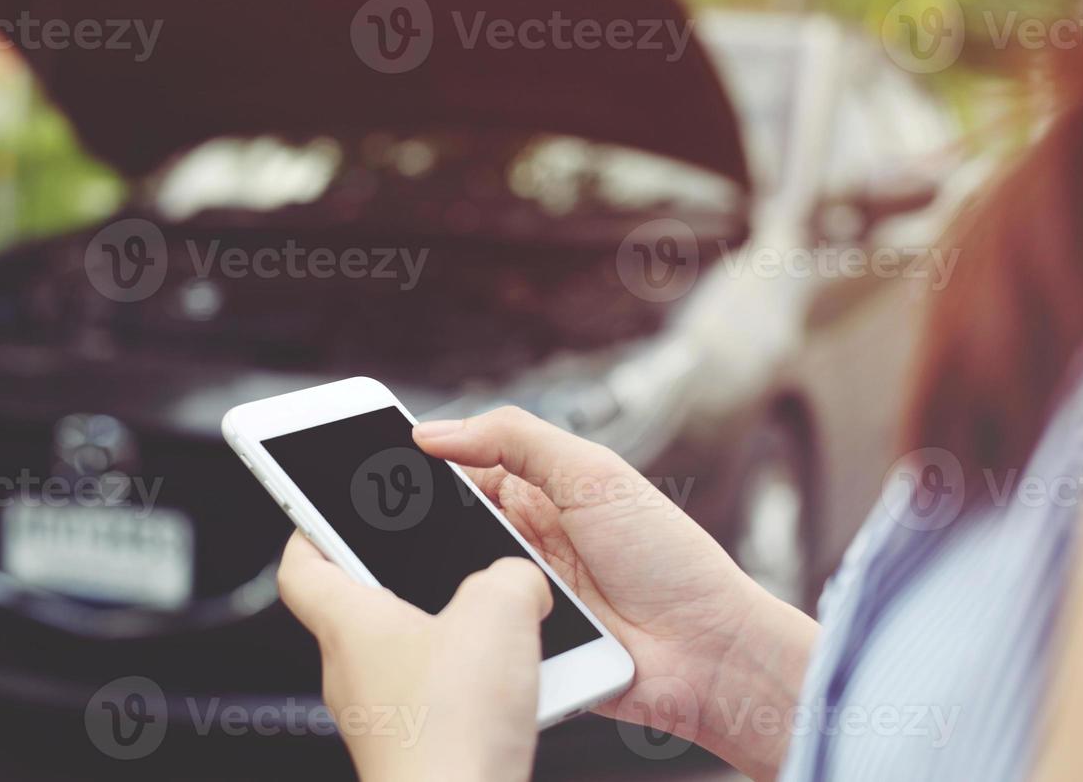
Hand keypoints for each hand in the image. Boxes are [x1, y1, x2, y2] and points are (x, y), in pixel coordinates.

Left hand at [277, 531, 551, 781]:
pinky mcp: (413, 747)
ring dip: (448, 634)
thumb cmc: (451, 732)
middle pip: (362, 605)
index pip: (300, 563)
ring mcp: (380, 715)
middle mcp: (352, 670)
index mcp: (349, 622)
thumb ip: (510, 575)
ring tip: (497, 623)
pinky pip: (437, 698)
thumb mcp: (500, 611)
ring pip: (407, 653)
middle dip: (403, 578)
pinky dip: (470, 683)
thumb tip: (519, 582)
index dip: (307, 526)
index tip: (322, 505)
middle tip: (436, 554)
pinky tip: (513, 684)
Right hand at [413, 407, 817, 780]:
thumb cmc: (667, 555)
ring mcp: (516, 599)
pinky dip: (458, 632)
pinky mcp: (517, 651)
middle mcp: (518, 544)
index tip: (374, 465)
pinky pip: (469, 638)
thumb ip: (514, 438)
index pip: (455, 473)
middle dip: (412, 529)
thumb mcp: (592, 472)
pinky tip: (453, 625)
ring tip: (423, 575)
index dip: (417, 470)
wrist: (708, 651)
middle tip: (383, 524)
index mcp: (534, 493)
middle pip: (439, 530)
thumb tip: (432, 431)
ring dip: (434, 583)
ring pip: (447, 586)